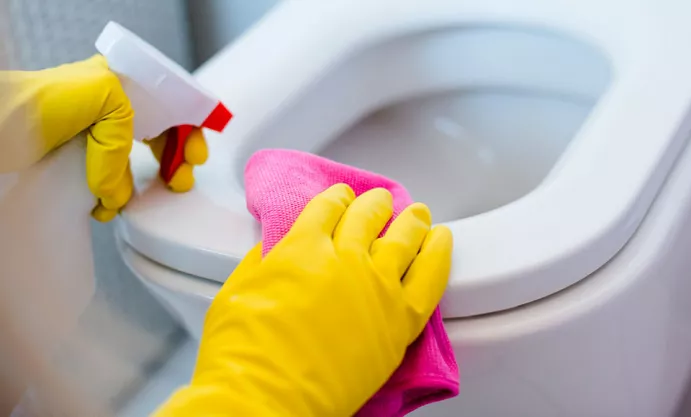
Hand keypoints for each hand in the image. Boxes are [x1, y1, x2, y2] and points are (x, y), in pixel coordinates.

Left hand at [0, 55, 210, 220]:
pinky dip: (114, 200)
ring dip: (141, 187)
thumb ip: (127, 134)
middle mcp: (108, 111)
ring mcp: (92, 140)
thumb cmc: (38, 99)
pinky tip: (108, 205)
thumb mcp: (102, 95)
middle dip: (175, 161)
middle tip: (179, 179)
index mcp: (120, 85)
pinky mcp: (75, 167)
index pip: (170, 106)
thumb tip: (118, 186)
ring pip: (133, 167)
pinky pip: (108, 188)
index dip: (189, 130)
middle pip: (159, 138)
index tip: (196, 153)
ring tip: (135, 197)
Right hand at [154, 184, 453, 415]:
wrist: (266, 396)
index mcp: (303, 246)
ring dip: (412, 221)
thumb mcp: (237, 290)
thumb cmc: (242, 351)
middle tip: (381, 201)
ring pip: (404, 239)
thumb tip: (277, 252)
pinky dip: (439, 254)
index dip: (337, 199)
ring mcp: (377, 286)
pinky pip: (430, 277)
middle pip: (368, 217)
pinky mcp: (400, 320)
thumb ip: (263, 262)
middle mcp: (345, 258)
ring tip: (419, 214)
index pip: (328, 208)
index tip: (343, 198)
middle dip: (375, 205)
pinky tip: (442, 240)